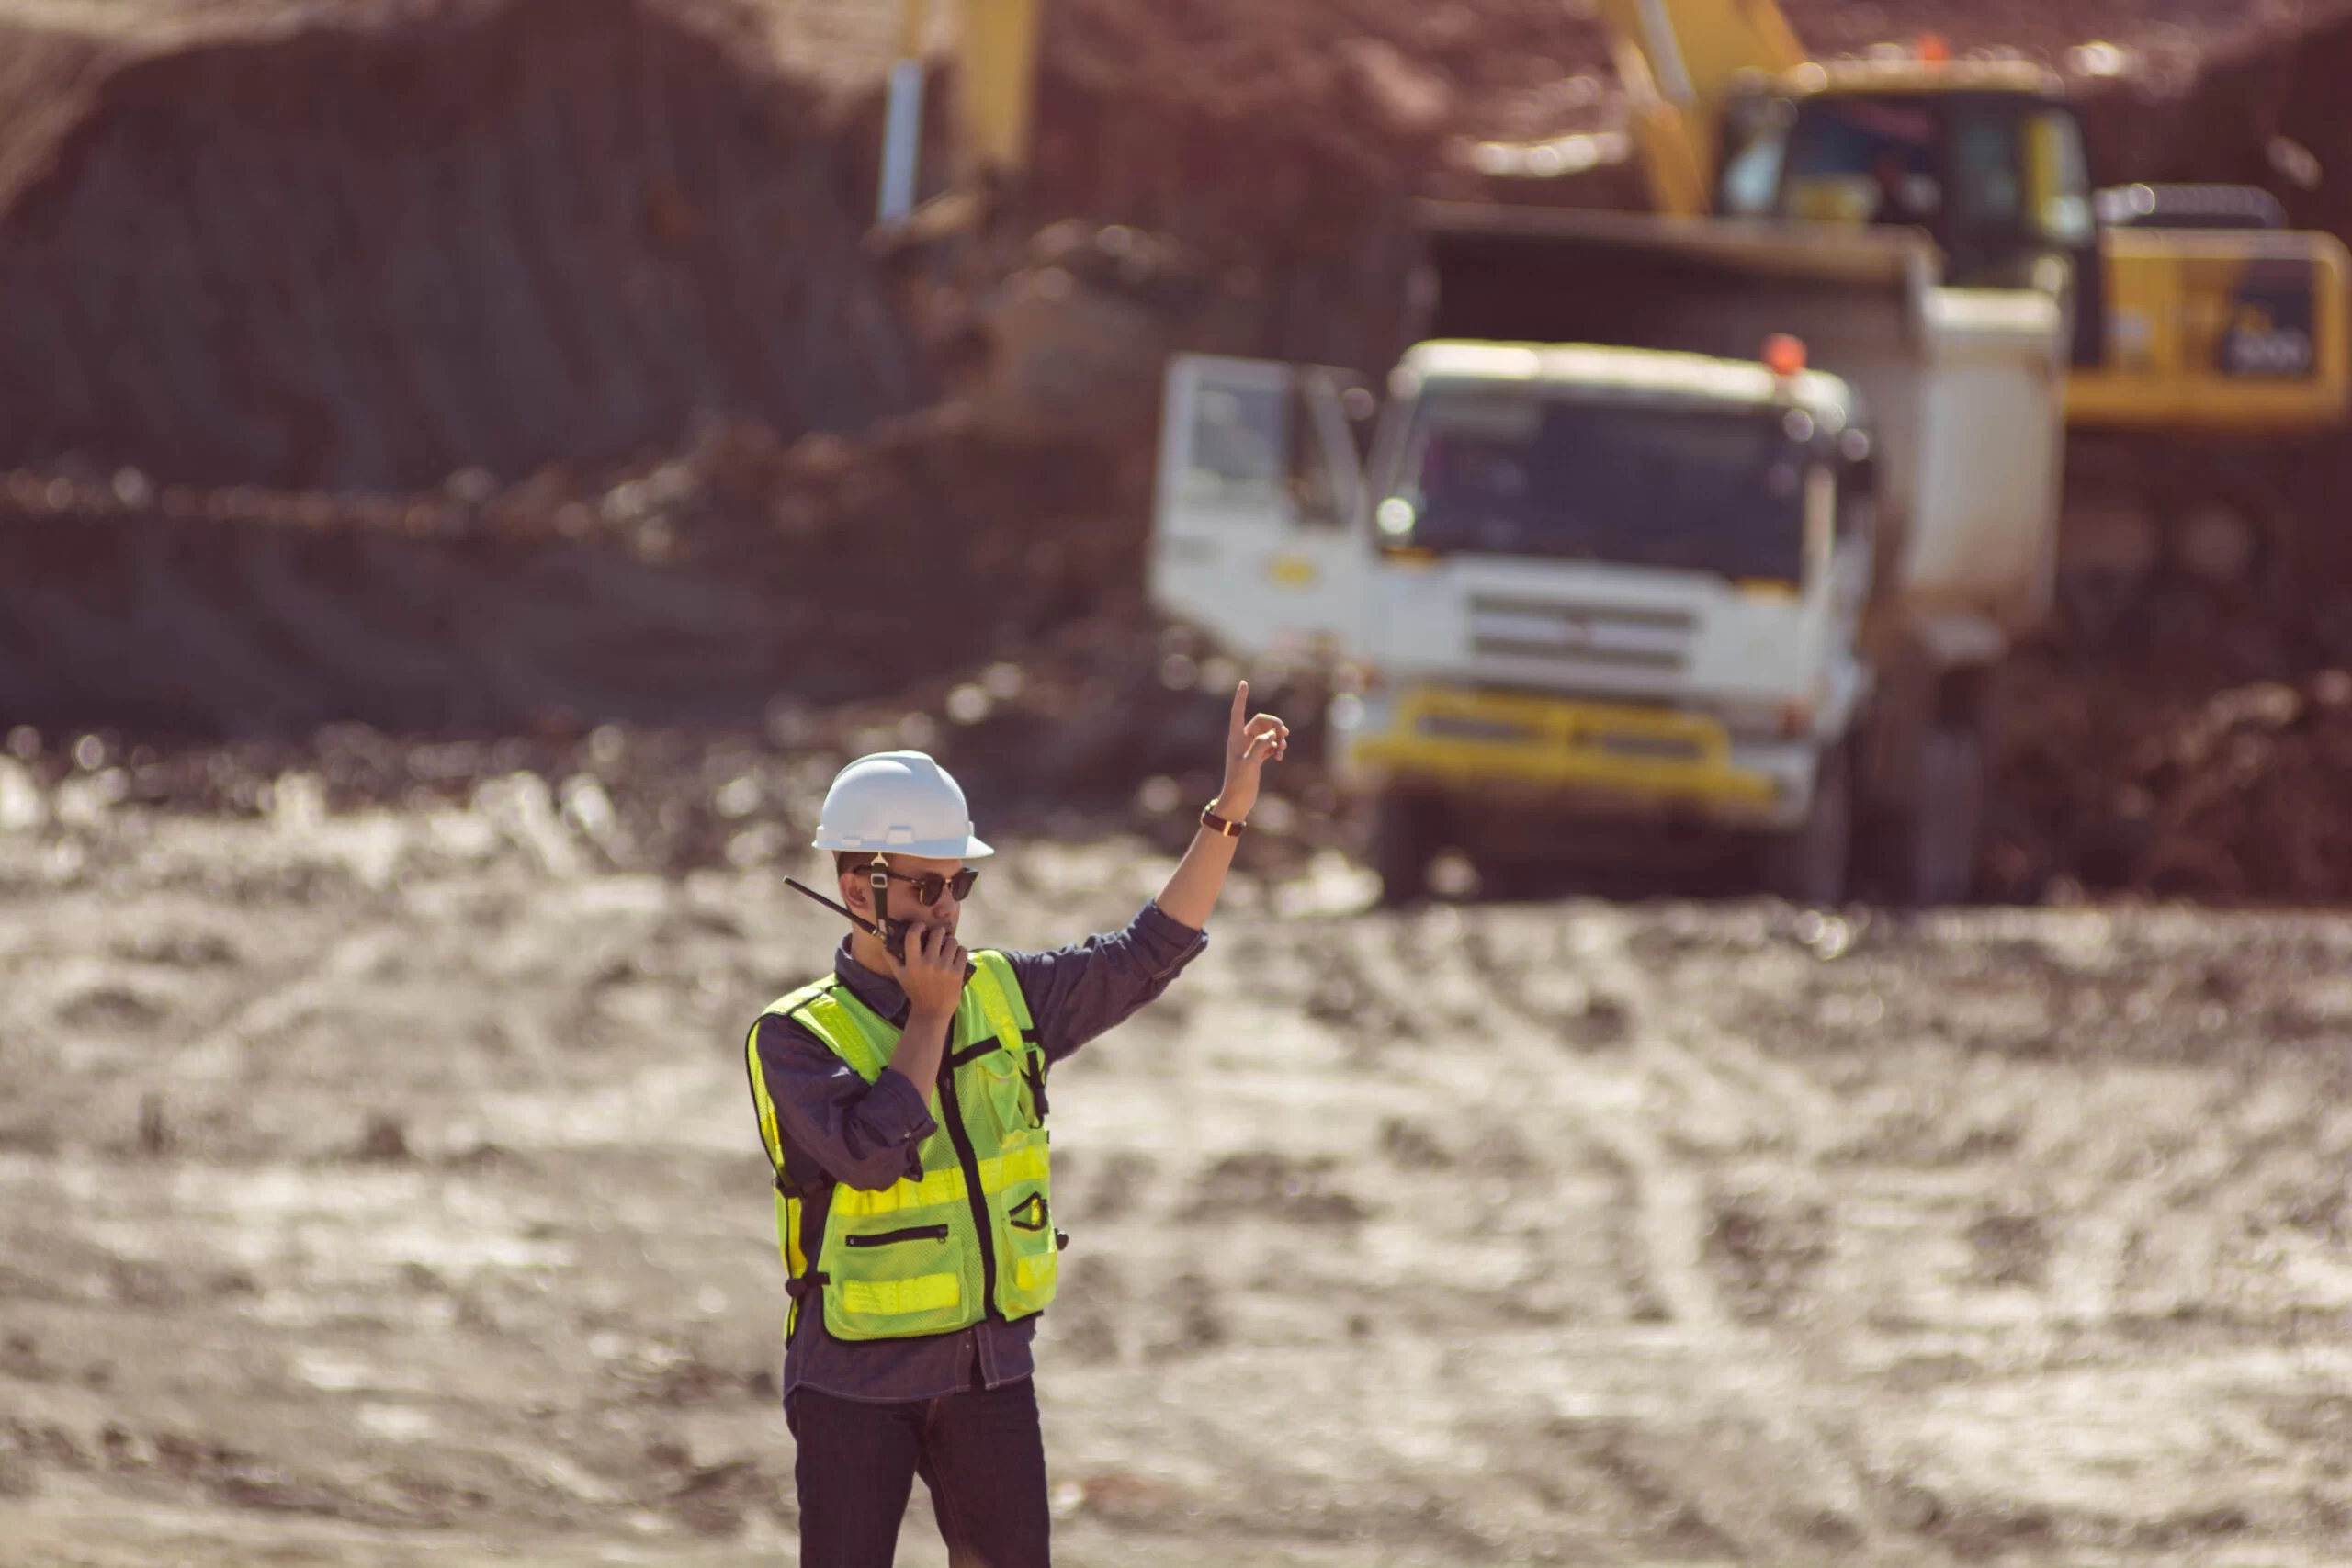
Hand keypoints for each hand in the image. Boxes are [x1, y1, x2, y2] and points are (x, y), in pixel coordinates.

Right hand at [888, 923, 968, 1016]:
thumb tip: (884, 944)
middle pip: (937, 933)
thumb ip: (892, 959)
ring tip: (948, 948)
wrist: (932, 1011)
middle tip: (938, 936)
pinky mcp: (958, 973)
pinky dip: (960, 951)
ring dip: (950, 942)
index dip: (919, 926)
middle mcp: (929, 963)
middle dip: (939, 932)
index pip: (913, 935)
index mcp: (913, 963)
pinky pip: (962, 951)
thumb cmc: (915, 992)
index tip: (922, 927)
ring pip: (952, 941)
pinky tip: (955, 956)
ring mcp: (945, 967)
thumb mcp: (900, 976)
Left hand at [1213, 679, 1289, 823]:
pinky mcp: (1257, 757)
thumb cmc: (1239, 783)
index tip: (1244, 682)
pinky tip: (1279, 757)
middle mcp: (1242, 740)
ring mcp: (1250, 748)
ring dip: (1278, 738)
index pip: (1237, 712)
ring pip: (1268, 733)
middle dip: (1275, 725)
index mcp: (1236, 738)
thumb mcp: (1249, 764)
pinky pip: (1270, 745)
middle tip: (1284, 735)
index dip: (1241, 697)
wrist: (1237, 801)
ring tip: (1283, 750)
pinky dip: (1277, 748)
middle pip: (1261, 722)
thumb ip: (1260, 747)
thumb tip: (1271, 735)